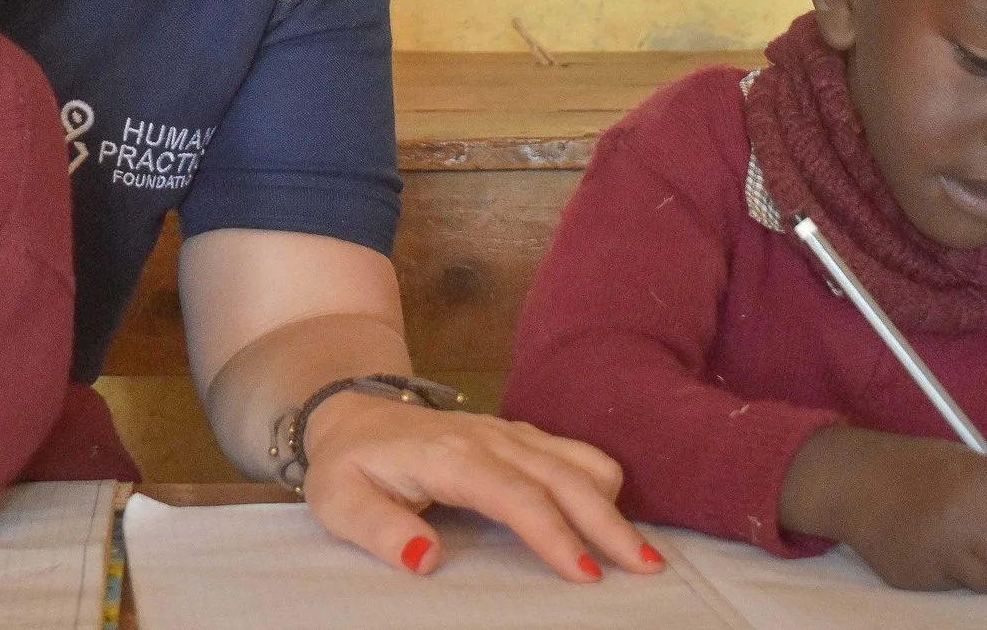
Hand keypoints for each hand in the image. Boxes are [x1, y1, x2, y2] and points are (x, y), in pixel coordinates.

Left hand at [299, 392, 663, 582]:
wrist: (350, 412)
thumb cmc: (348, 466)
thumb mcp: (340, 503)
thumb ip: (380, 531)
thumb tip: (427, 561)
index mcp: (449, 457)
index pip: (514, 495)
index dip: (553, 533)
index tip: (586, 575)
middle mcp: (489, 438)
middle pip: (563, 477)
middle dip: (607, 523)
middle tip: (646, 568)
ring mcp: (508, 433)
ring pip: (577, 459)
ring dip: (611, 503)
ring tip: (639, 551)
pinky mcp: (519, 436)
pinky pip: (572, 452)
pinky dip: (600, 483)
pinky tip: (611, 517)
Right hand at [780, 427, 986, 591]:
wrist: (851, 482)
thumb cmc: (917, 468)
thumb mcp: (967, 463)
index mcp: (981, 480)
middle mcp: (965, 519)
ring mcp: (943, 554)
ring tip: (983, 546)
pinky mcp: (924, 580)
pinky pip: (966, 588)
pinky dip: (967, 574)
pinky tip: (948, 550)